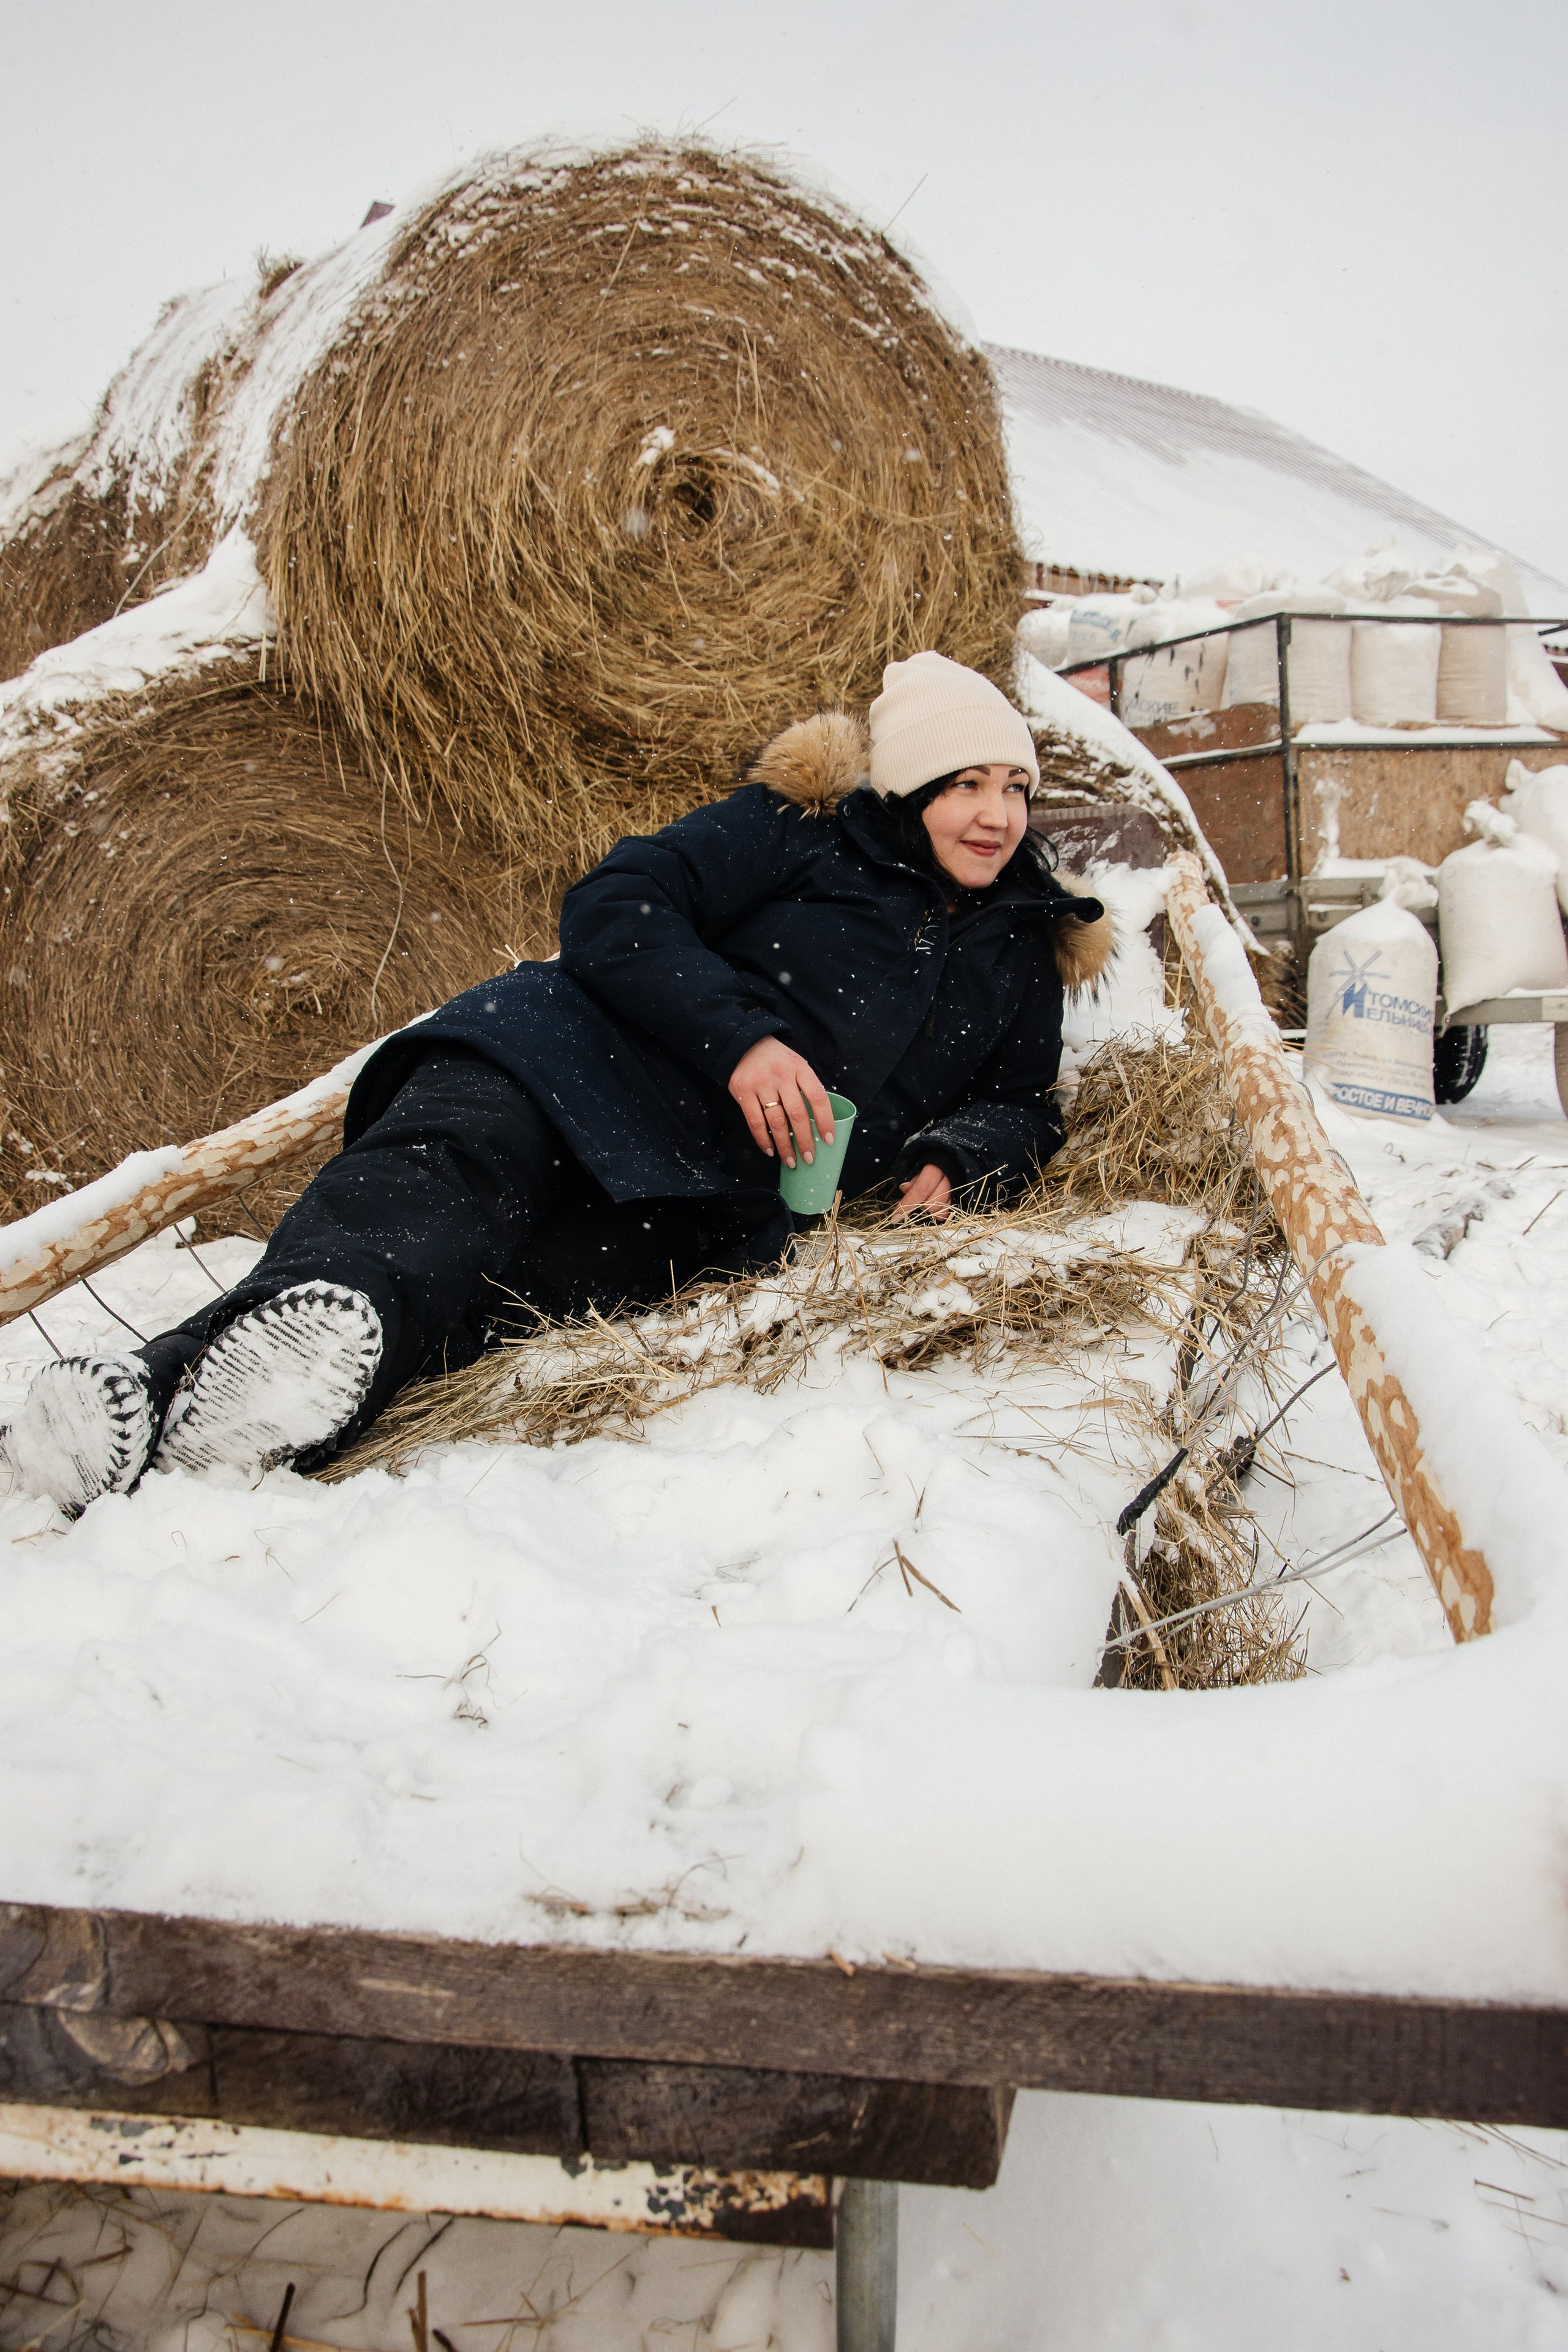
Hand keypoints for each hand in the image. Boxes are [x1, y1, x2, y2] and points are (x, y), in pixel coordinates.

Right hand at [729, 1037, 833, 1168]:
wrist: (744, 1044)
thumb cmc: (776, 1060)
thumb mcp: (796, 1064)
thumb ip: (805, 1086)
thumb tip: (818, 1121)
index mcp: (800, 1068)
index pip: (817, 1097)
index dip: (825, 1120)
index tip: (829, 1139)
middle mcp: (781, 1075)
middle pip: (797, 1114)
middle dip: (805, 1140)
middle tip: (809, 1158)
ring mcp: (761, 1083)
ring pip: (776, 1121)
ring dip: (784, 1145)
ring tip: (791, 1161)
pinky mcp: (743, 1091)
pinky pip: (755, 1121)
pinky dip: (763, 1139)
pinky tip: (770, 1150)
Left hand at [892, 1163, 953, 1222]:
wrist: (952, 1161)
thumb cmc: (933, 1166)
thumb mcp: (919, 1168)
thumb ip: (913, 1180)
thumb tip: (905, 1189)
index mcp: (936, 1169)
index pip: (921, 1190)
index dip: (907, 1205)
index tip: (896, 1217)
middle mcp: (948, 1180)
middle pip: (931, 1204)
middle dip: (921, 1205)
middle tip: (919, 1198)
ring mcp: (956, 1191)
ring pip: (939, 1211)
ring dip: (930, 1209)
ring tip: (929, 1198)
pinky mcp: (959, 1199)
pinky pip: (946, 1213)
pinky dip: (939, 1212)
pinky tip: (937, 1203)